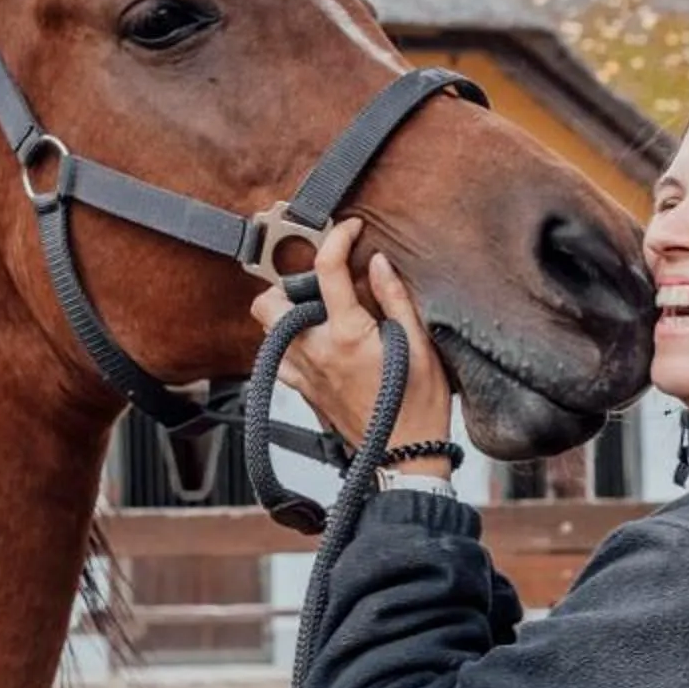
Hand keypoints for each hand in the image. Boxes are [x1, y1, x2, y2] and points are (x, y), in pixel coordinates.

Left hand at [248, 221, 452, 466]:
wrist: (405, 457)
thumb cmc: (419, 406)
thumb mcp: (421, 346)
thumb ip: (395, 299)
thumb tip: (378, 264)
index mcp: (347, 335)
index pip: (326, 270)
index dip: (337, 239)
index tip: (350, 230)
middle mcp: (315, 353)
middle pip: (269, 302)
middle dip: (288, 283)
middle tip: (321, 284)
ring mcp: (304, 374)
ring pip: (267, 330)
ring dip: (285, 313)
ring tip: (318, 311)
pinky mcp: (303, 392)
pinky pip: (277, 360)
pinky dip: (287, 344)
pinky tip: (314, 342)